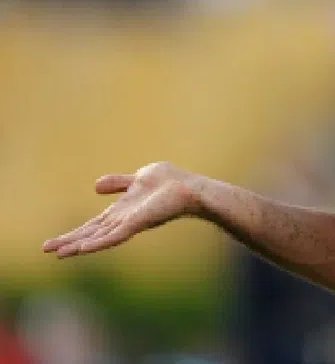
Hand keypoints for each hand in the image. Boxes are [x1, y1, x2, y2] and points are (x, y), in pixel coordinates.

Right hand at [43, 162, 201, 258]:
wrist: (191, 187)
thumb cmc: (170, 182)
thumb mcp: (138, 178)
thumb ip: (118, 183)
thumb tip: (95, 187)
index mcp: (122, 211)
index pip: (93, 226)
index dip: (74, 233)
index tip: (53, 243)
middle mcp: (123, 220)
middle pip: (91, 234)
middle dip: (69, 241)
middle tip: (46, 250)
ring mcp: (130, 223)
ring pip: (99, 238)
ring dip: (78, 245)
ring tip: (59, 253)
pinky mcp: (137, 223)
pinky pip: (114, 235)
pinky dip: (98, 243)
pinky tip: (83, 249)